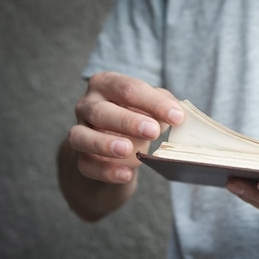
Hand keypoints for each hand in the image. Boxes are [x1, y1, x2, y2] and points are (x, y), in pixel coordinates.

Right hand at [67, 72, 183, 183]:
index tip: (177, 117)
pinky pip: (86, 165)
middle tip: (153, 131)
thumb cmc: (138, 117)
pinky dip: (106, 171)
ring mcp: (80, 131)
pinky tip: (126, 174)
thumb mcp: (153, 106)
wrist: (116, 146)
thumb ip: (165, 105)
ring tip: (128, 150)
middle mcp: (87, 104)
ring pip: (82, 136)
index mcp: (107, 84)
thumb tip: (179, 114)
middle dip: (128, 121)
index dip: (153, 102)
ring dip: (105, 144)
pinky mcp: (79, 158)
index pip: (128, 89)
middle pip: (101, 111)